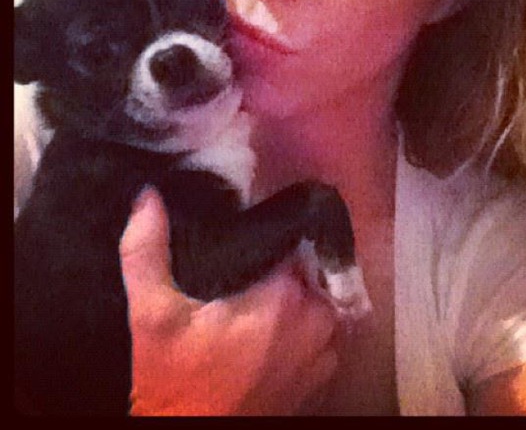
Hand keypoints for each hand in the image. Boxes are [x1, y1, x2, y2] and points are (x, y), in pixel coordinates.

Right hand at [119, 186, 337, 415]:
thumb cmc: (176, 382)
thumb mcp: (153, 316)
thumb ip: (147, 253)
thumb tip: (148, 198)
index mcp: (285, 294)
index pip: (291, 238)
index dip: (267, 232)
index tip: (244, 237)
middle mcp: (317, 318)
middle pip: (304, 267)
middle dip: (278, 265)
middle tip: (243, 272)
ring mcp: (325, 350)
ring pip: (316, 297)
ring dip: (293, 295)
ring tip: (255, 299)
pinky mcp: (322, 375)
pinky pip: (321, 330)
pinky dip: (302, 325)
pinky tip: (270, 330)